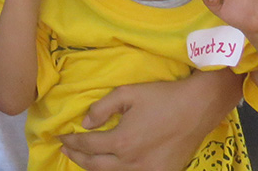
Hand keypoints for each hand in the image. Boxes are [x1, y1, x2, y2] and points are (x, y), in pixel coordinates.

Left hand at [62, 73, 239, 170]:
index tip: (60, 137)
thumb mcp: (127, 93)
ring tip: (83, 159)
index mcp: (122, 141)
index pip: (88, 145)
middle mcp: (132, 162)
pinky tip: (111, 165)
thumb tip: (85, 123)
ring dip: (94, 168)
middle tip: (64, 149)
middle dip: (76, 157)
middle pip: (95, 165)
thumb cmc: (162, 97)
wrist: (197, 108)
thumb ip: (102, 108)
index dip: (71, 141)